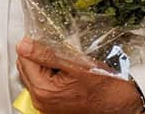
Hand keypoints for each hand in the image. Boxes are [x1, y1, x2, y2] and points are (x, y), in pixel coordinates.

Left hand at [16, 37, 143, 113]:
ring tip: (64, 62)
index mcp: (43, 90)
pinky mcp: (52, 105)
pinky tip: (64, 72)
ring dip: (44, 64)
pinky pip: (43, 83)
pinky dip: (50, 74)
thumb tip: (24, 45)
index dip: (34, 45)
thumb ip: (47, 54)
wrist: (120, 102)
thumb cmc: (103, 87)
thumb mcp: (75, 64)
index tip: (46, 39)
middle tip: (58, 50)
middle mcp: (41, 101)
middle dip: (38, 55)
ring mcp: (46, 105)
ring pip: (34, 74)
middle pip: (26, 67)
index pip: (24, 59)